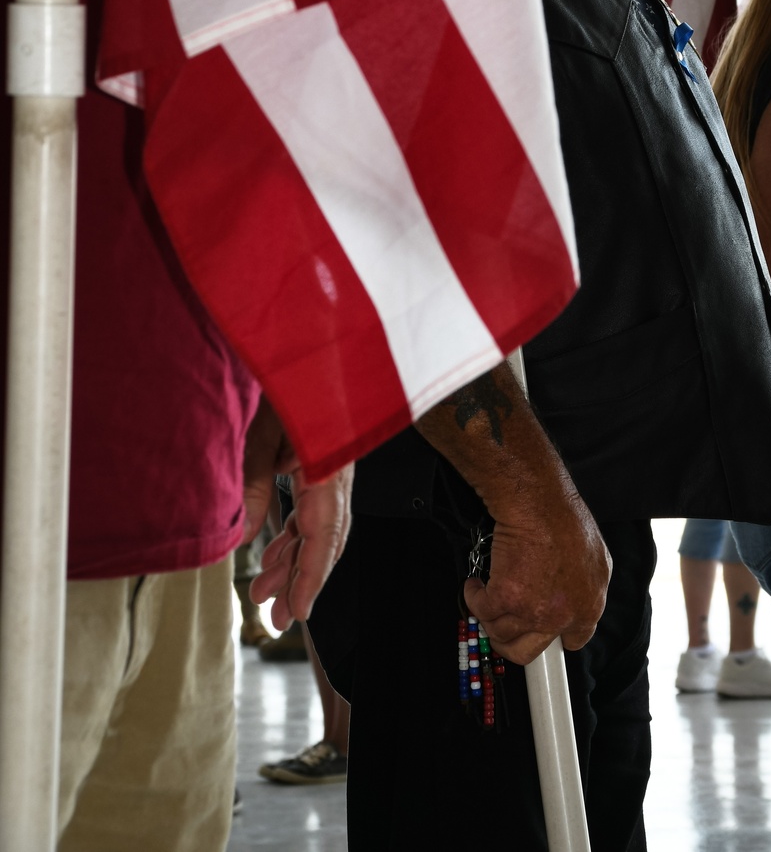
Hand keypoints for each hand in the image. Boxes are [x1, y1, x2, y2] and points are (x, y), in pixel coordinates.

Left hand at [242, 396, 352, 628]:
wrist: (304, 341)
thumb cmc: (285, 378)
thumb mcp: (258, 433)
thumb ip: (253, 486)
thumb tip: (245, 538)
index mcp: (329, 468)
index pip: (324, 536)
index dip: (311, 578)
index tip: (297, 614)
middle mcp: (338, 473)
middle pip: (326, 538)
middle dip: (302, 578)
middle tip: (276, 616)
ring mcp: (333, 467)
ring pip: (319, 525)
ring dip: (294, 558)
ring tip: (264, 590)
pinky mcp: (322, 461)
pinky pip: (313, 506)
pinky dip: (295, 532)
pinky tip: (274, 550)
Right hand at [463, 492, 610, 665]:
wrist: (539, 503)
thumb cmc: (565, 517)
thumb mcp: (593, 555)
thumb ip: (584, 583)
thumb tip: (570, 593)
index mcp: (588, 605)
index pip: (573, 640)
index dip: (551, 636)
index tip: (539, 629)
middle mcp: (561, 616)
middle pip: (528, 651)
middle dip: (510, 642)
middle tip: (502, 623)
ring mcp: (533, 612)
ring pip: (500, 634)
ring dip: (488, 618)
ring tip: (485, 599)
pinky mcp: (506, 600)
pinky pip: (481, 611)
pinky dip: (473, 598)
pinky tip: (474, 585)